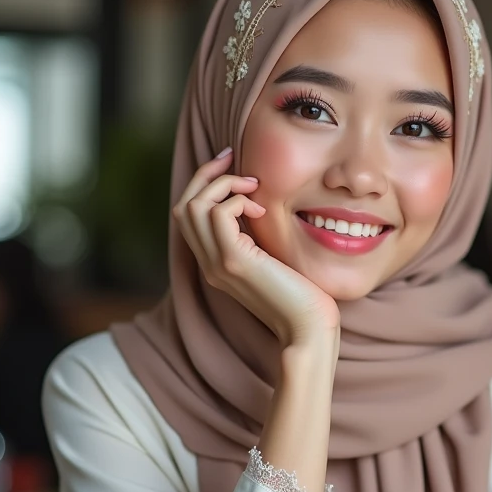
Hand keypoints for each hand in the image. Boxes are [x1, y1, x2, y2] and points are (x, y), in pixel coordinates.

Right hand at [172, 148, 340, 346]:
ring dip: (222, 185)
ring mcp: (218, 264)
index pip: (190, 216)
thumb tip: (260, 208)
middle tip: (234, 159)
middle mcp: (209, 264)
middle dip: (207, 175)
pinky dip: (236, 201)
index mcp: (215, 264)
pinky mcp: (235, 262)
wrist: (308, 332)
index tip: (232, 166)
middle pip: (184, 206)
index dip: (205, 185)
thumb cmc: (302, 300)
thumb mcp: (274, 261)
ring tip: (252, 187)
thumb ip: (259, 240)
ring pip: (193, 206)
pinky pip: (218, 214)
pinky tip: (259, 209)